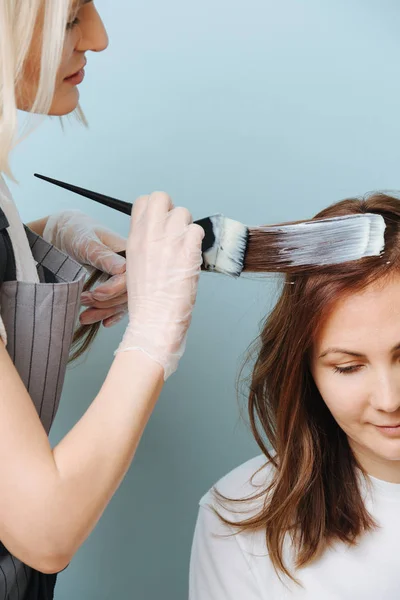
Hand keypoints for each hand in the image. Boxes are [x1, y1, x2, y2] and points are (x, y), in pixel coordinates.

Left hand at [43, 210, 127, 326]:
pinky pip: (118, 306)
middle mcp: (129, 267)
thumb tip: (123, 270)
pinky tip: (102, 322)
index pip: (130, 277)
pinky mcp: (113, 288)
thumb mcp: (86, 241)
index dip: (115, 288)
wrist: (63, 233)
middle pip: (127, 293)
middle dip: (106, 302)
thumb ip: (103, 256)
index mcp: (127, 252)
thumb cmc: (75, 231)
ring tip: (83, 316)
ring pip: (121, 302)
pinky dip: (110, 315)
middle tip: (83, 299)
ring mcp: (121, 279)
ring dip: (104, 312)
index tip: (96, 293)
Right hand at [116, 192, 203, 379]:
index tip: (162, 225)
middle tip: (176, 232)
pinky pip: (198, 231)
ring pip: (184, 213)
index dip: (156, 209)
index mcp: (134, 238)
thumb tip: (161, 236)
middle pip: (162, 197)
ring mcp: (168, 240)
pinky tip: (192, 259)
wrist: (153, 320)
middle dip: (172, 211)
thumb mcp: (136, 266)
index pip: (144, 202)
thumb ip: (146, 245)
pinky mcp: (187, 250)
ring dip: (188, 229)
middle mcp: (149, 234)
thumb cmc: (147, 301)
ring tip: (185, 250)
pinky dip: (198, 244)